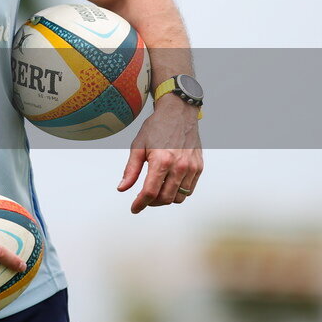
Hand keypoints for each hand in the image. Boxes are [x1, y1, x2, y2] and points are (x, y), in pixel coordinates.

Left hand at [118, 95, 202, 212]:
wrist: (178, 113)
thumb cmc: (157, 127)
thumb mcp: (138, 146)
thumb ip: (131, 170)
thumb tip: (122, 188)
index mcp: (162, 160)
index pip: (150, 192)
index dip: (140, 203)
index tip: (134, 208)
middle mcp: (179, 166)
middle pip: (165, 198)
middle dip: (152, 202)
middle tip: (143, 198)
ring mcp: (191, 168)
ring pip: (179, 198)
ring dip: (165, 199)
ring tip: (155, 191)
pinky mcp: (199, 167)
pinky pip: (189, 190)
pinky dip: (178, 193)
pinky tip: (168, 186)